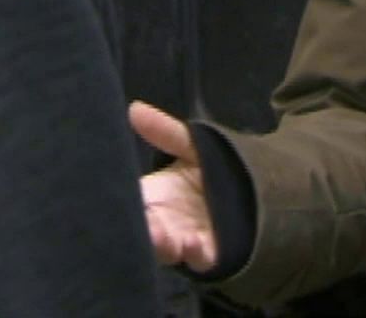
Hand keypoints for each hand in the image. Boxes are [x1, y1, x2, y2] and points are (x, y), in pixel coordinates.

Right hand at [129, 100, 219, 272]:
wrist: (251, 189)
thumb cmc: (211, 169)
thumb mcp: (190, 146)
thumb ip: (165, 132)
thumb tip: (134, 108)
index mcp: (152, 198)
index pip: (131, 204)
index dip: (121, 206)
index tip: (114, 202)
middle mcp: (163, 222)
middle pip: (144, 231)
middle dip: (141, 230)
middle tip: (140, 224)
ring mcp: (185, 238)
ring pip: (167, 249)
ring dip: (162, 246)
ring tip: (161, 237)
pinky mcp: (211, 250)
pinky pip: (201, 258)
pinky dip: (195, 254)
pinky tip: (193, 244)